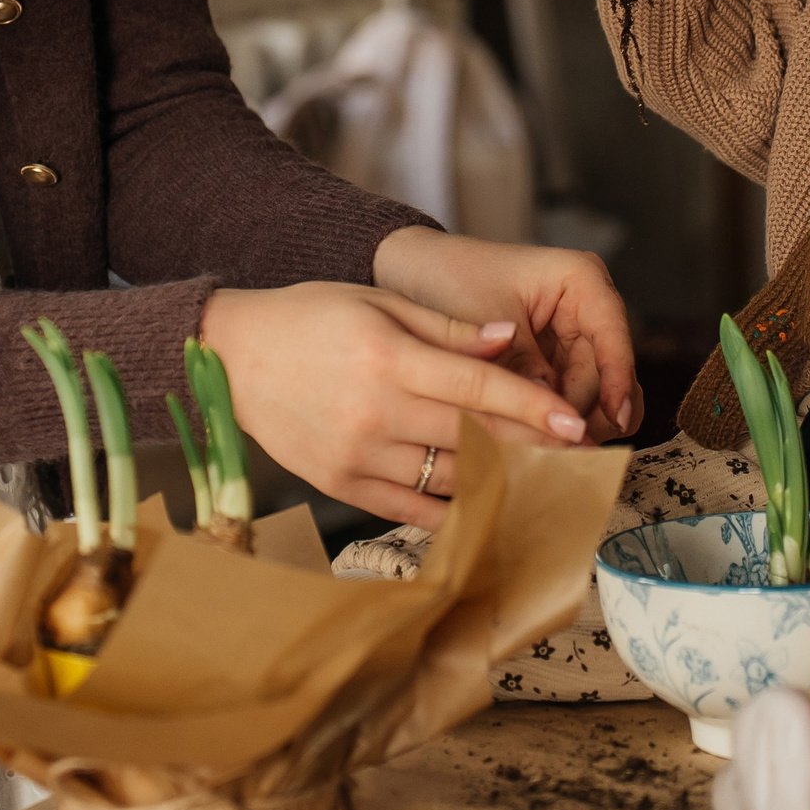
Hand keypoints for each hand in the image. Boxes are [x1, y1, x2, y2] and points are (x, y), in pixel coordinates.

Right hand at [200, 281, 591, 530]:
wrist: (232, 357)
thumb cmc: (311, 318)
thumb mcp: (380, 302)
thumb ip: (449, 328)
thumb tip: (511, 342)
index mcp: (389, 359)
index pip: (479, 389)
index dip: (534, 407)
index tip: (576, 422)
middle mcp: (376, 413)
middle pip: (474, 436)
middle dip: (532, 446)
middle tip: (578, 453)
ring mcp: (357, 456)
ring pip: (449, 476)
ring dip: (500, 477)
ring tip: (541, 473)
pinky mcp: (340, 485)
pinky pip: (412, 507)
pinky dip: (453, 505)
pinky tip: (485, 498)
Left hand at [372, 225, 642, 443]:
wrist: (410, 272)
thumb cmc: (446, 280)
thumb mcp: (484, 323)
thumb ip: (521, 369)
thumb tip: (554, 421)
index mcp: (579, 280)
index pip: (614, 335)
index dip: (618, 380)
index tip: (614, 420)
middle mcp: (584, 307)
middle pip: (606, 374)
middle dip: (586, 412)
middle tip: (565, 452)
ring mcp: (570, 338)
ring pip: (591, 394)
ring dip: (569, 424)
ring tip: (546, 456)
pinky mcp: (553, 363)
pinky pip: (564, 400)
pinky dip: (550, 423)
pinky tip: (533, 448)